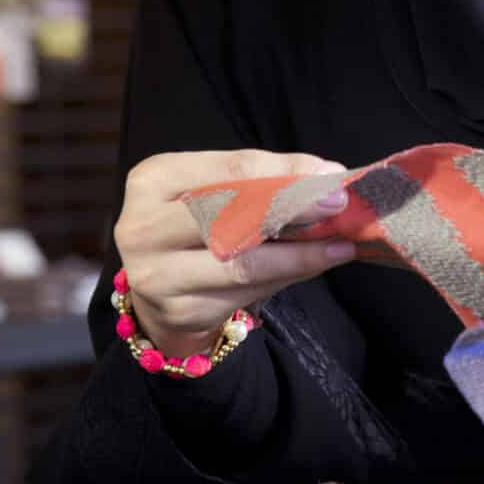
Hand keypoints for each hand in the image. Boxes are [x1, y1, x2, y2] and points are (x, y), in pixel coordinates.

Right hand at [113, 149, 353, 357]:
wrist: (161, 288)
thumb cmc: (197, 226)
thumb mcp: (218, 192)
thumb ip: (264, 183)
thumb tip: (327, 177)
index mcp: (153, 180)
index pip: (228, 171)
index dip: (283, 171)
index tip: (330, 173)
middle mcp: (143, 227)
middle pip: (228, 215)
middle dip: (290, 207)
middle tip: (337, 205)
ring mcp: (156, 275)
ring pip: (241, 263)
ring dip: (300, 254)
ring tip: (340, 243)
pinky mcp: (179, 312)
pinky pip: (245, 294)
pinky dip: (286, 278)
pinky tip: (315, 265)